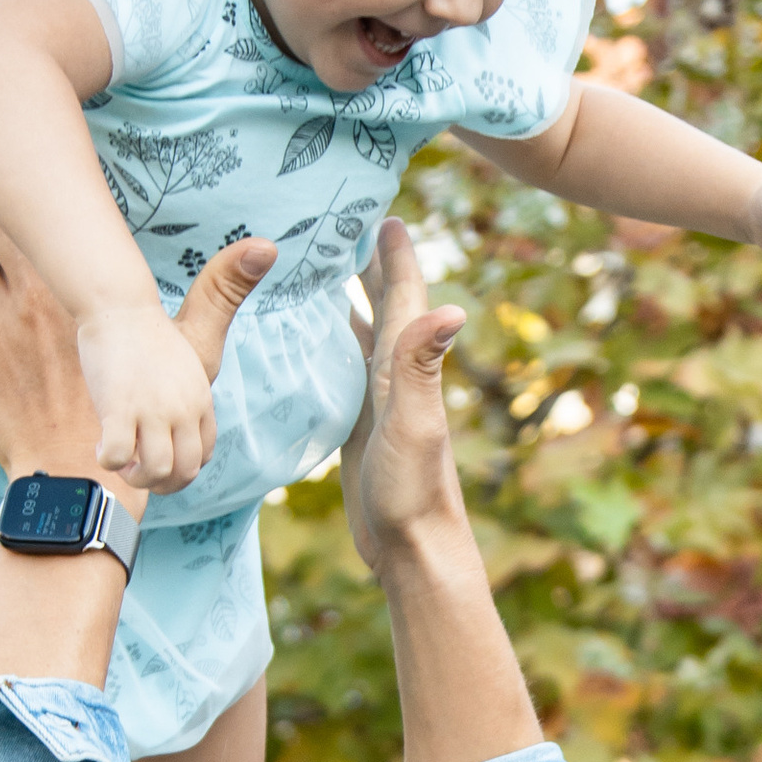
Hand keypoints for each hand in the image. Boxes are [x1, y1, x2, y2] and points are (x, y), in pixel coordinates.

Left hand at [0, 159, 269, 480]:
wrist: (84, 481)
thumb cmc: (138, 424)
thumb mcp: (190, 359)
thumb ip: (220, 294)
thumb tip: (266, 243)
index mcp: (83, 294)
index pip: (56, 218)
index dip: (32, 175)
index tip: (18, 130)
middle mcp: (38, 298)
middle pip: (1, 222)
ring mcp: (0, 325)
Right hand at [78, 301, 222, 492]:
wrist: (121, 306)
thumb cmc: (144, 337)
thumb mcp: (182, 370)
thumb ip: (182, 403)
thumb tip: (169, 437)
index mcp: (200, 400)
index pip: (203, 455)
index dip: (180, 468)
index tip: (159, 458)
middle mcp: (183, 409)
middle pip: (186, 472)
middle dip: (161, 484)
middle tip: (138, 470)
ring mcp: (153, 409)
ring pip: (157, 472)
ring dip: (136, 478)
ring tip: (121, 461)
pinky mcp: (120, 407)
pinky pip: (118, 457)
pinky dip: (108, 462)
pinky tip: (100, 445)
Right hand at [343, 220, 467, 581]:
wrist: (412, 549)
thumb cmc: (415, 491)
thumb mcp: (416, 423)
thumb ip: (423, 366)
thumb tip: (451, 307)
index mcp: (407, 367)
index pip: (403, 296)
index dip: (394, 254)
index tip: (382, 211)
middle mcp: (396, 377)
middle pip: (382, 306)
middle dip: (368, 264)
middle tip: (344, 223)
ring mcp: (378, 402)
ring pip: (361, 335)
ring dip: (347, 299)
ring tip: (322, 267)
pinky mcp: (358, 426)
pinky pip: (342, 371)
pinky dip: (329, 346)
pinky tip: (311, 341)